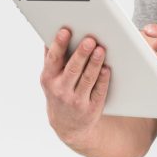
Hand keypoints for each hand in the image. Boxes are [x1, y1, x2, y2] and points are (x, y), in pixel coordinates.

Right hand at [40, 27, 110, 146]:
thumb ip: (52, 57)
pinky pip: (99, 92)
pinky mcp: (91, 109)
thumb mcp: (51, 77)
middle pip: (72, 69)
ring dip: (94, 64)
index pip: (53, 59)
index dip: (59, 44)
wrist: (67, 125)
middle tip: (90, 40)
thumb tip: (51, 32)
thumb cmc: (60, 91)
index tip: (65, 31)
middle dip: (81, 54)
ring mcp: (76, 101)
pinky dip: (103, 80)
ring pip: (87, 79)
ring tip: (101, 50)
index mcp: (49, 78)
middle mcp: (61, 90)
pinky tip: (107, 69)